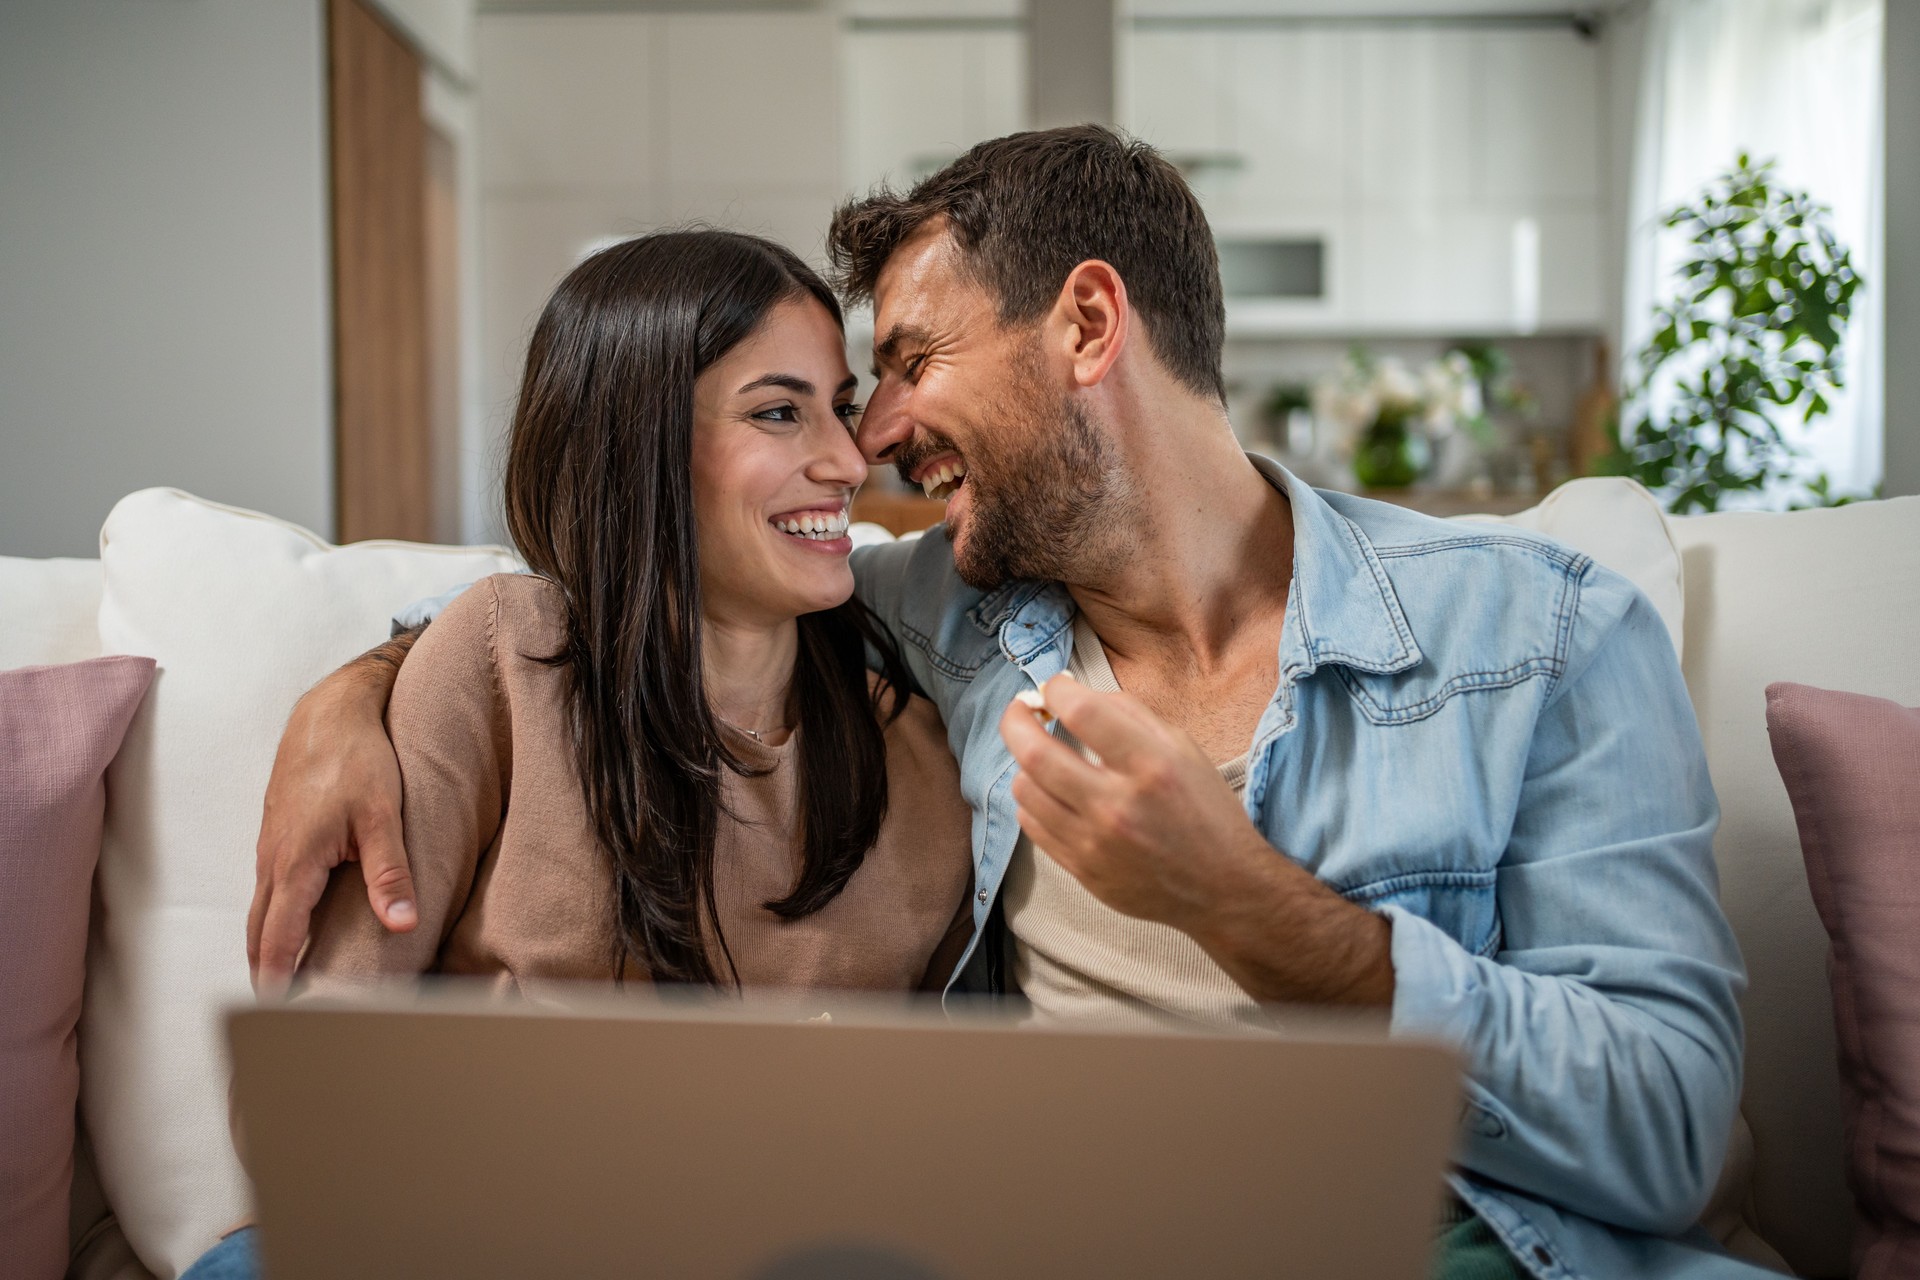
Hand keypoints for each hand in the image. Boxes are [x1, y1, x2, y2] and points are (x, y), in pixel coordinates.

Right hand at [247, 660, 415, 992]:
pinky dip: (274, 919)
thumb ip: (390, 872)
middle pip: (261, 932)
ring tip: (283, 985)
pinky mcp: (278, 835)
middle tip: (275, 1016)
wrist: (330, 713)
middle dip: (265, 974)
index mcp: (295, 862)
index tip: (280, 1016)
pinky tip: (293, 929)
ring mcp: (271, 847)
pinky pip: (269, 889)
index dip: (279, 980)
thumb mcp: (382, 815)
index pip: (280, 938)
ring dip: (267, 947)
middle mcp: (273, 859)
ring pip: (262, 910)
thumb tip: (401, 923)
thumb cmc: (357, 759)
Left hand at [998, 674, 1268, 931]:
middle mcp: (1117, 805)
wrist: (1222, 887)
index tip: (1056, 687)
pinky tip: (1051, 791)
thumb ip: (1129, 713)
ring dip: (1025, 762)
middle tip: (1021, 710)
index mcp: (1150, 766)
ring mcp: (1094, 843)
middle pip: (1035, 753)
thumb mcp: (1183, 748)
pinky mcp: (1082, 870)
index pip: (1081, 712)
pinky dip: (1033, 799)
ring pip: (1024, 789)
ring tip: (1042, 755)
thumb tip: (1074, 692)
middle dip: (1016, 720)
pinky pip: (1032, 825)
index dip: (1056, 688)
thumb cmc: (1205, 810)